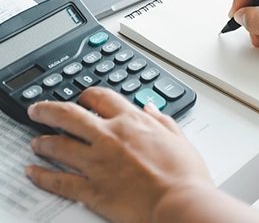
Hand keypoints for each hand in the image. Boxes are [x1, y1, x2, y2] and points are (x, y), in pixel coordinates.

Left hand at [25, 87, 212, 222]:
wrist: (180, 204)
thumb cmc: (183, 173)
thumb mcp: (177, 137)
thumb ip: (161, 119)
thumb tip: (150, 108)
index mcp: (131, 122)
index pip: (101, 97)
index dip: (87, 95)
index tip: (82, 98)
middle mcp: (110, 137)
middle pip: (69, 116)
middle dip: (48, 110)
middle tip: (37, 110)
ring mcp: (98, 163)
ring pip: (59, 146)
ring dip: (43, 142)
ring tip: (35, 141)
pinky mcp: (93, 190)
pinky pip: (60, 181)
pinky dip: (43, 176)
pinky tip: (33, 173)